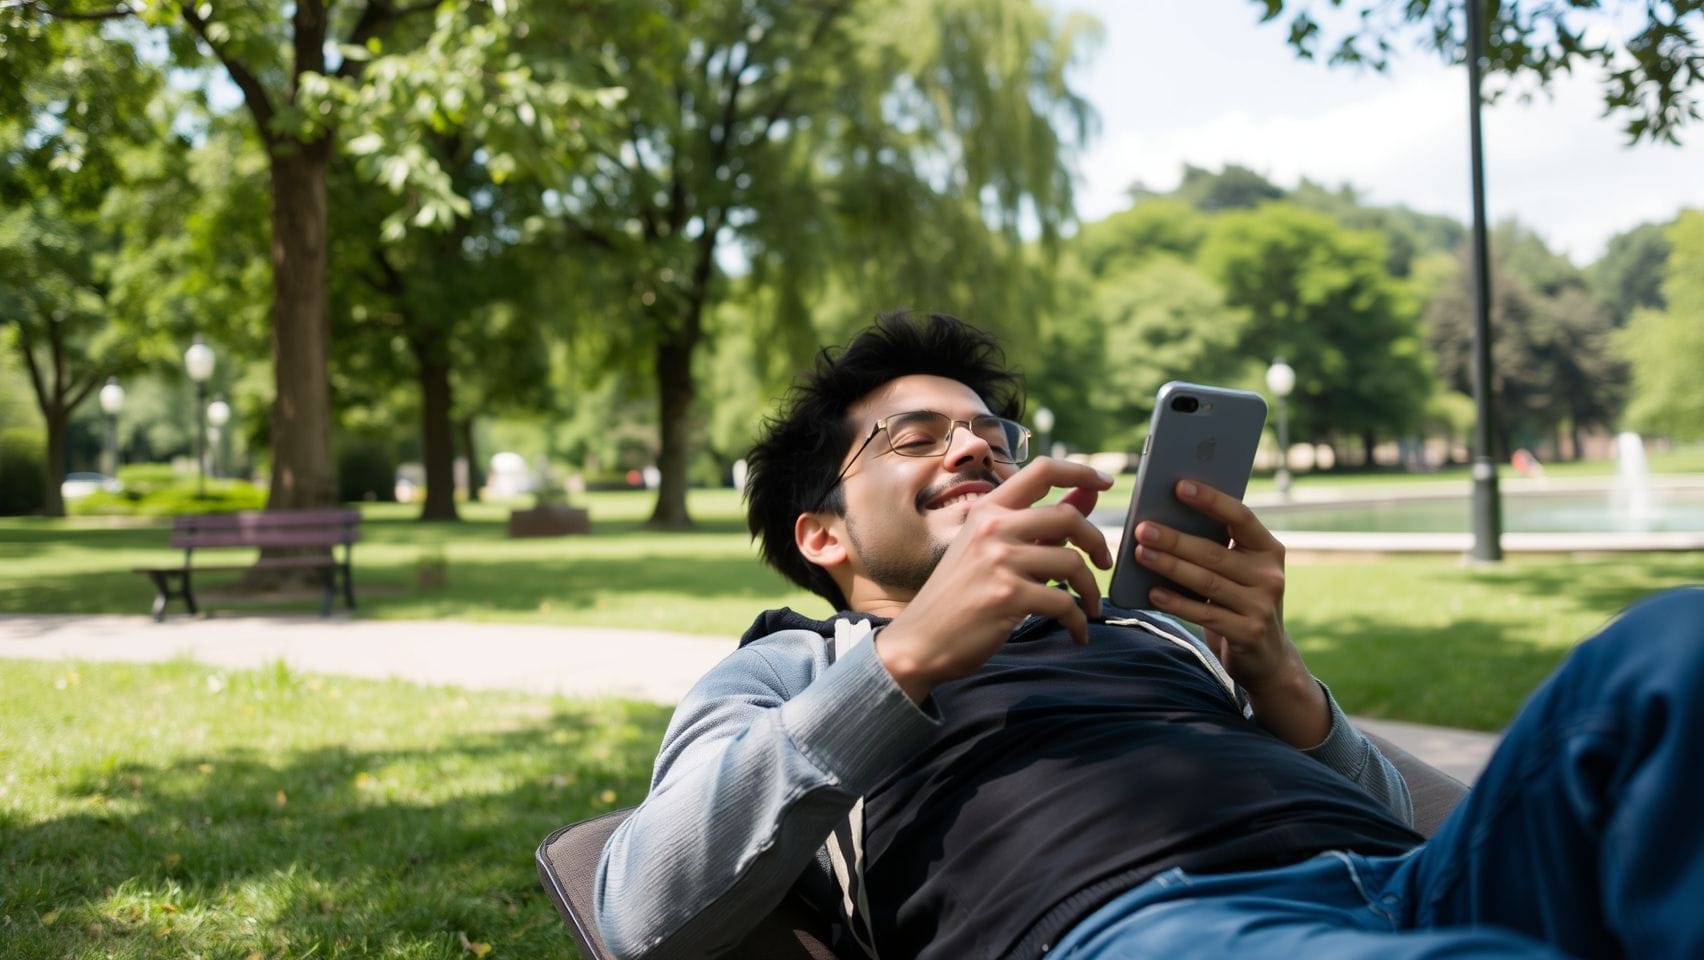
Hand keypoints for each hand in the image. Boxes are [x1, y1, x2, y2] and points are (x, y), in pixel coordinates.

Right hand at [878, 457, 1114, 702]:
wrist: (922, 640)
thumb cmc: (960, 595)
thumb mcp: (991, 548)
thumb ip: (1039, 523)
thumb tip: (1089, 493)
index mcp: (987, 510)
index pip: (1041, 470)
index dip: (1081, 471)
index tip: (1106, 482)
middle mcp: (992, 528)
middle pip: (1068, 517)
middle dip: (1097, 542)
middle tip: (1103, 563)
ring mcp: (999, 562)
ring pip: (1072, 563)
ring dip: (1090, 589)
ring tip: (1089, 607)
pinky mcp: (1008, 597)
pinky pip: (1064, 603)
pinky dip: (1079, 621)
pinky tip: (1078, 632)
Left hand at [1131, 480, 1327, 745]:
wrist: (1267, 657)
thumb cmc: (1239, 601)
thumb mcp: (1239, 571)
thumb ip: (1217, 548)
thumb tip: (1163, 519)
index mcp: (1268, 549)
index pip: (1240, 517)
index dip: (1210, 500)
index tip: (1179, 485)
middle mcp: (1270, 575)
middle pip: (1214, 552)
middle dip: (1175, 539)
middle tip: (1142, 528)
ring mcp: (1261, 606)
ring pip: (1206, 582)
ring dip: (1170, 567)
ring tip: (1140, 554)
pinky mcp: (1248, 632)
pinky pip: (1205, 614)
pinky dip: (1176, 602)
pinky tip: (1152, 592)